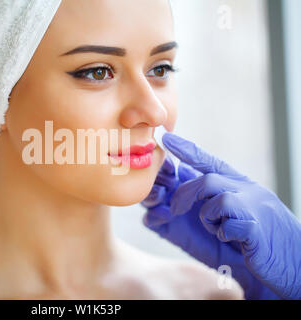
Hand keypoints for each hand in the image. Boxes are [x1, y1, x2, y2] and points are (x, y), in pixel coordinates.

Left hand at [141, 133, 300, 299]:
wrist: (293, 265)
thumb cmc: (252, 244)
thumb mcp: (225, 223)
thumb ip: (201, 211)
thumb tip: (160, 210)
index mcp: (238, 185)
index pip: (209, 161)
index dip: (187, 149)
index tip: (167, 138)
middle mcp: (246, 190)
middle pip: (206, 179)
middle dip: (184, 195)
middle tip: (172, 209)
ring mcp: (253, 207)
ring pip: (216, 197)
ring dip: (207, 218)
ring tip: (216, 230)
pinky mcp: (256, 228)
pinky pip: (228, 223)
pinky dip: (223, 233)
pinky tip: (233, 241)